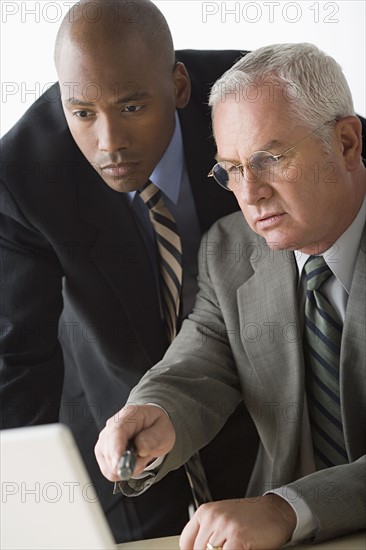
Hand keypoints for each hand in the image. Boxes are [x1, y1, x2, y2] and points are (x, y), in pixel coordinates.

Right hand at [95, 403, 175, 480]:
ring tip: (139, 457)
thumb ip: (153, 438)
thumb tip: (140, 448)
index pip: (116, 432)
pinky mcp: (103, 452)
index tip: (118, 464)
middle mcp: (112, 425)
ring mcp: (106, 439)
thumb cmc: (156, 425)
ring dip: (125, 467)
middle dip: (126, 463)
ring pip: (107, 464)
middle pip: (108, 451)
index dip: (115, 449)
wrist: (152, 424)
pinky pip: (107, 470)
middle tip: (144, 457)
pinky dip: (121, 472)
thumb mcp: (164, 430)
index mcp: (129, 415)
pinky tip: (131, 462)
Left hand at [179, 494, 295, 549]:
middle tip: (225, 549)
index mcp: (205, 512)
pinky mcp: (237, 536)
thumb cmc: (252, 518)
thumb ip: (209, 534)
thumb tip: (201, 549)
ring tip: (232, 548)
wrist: (276, 511)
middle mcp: (213, 517)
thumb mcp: (224, 520)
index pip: (186, 542)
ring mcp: (225, 526)